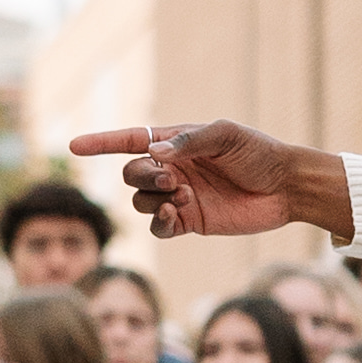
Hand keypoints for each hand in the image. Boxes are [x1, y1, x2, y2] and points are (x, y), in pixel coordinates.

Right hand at [71, 121, 353, 245]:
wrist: (286, 187)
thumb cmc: (258, 153)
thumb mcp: (226, 136)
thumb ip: (190, 142)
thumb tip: (155, 153)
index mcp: (177, 143)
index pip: (130, 140)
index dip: (101, 142)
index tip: (74, 145)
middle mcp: (173, 169)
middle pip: (131, 173)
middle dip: (142, 176)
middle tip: (173, 179)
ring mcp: (179, 196)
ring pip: (141, 201)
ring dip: (154, 199)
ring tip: (184, 196)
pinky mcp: (190, 221)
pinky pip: (159, 226)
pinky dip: (161, 222)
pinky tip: (178, 215)